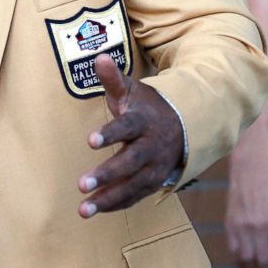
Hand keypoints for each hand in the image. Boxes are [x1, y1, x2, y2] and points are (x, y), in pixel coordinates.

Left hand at [77, 54, 183, 217]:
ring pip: (133, 186)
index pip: (126, 127)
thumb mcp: (132, 90)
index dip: (109, 133)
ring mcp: (155, 167)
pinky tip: (94, 211)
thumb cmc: (147, 107)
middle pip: (130, 162)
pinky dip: (116, 205)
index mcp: (143, 121)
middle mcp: (151, 146)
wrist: (185, 126)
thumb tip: (99, 57)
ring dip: (108, 199)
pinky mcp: (154, 182)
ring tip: (83, 210)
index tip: (90, 141)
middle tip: (82, 184)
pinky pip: (135, 196)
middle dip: (107, 174)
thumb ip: (113, 78)